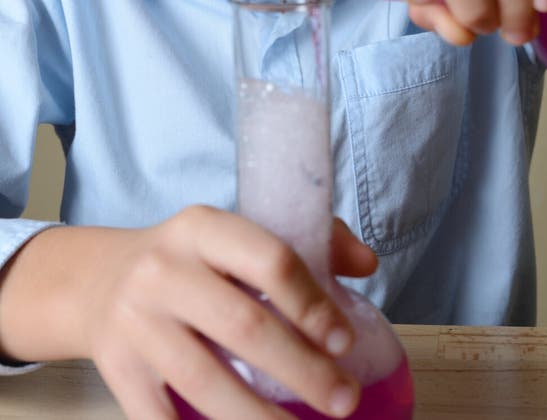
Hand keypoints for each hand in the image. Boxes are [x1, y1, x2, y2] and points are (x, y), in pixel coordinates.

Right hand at [80, 208, 368, 419]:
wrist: (98, 280)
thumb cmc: (186, 260)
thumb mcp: (232, 236)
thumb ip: (304, 242)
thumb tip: (366, 264)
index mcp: (202, 228)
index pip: (269, 259)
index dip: (312, 303)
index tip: (344, 340)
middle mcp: (163, 270)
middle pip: (244, 327)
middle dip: (302, 371)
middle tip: (343, 401)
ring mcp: (136, 323)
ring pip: (206, 383)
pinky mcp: (117, 371)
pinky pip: (162, 419)